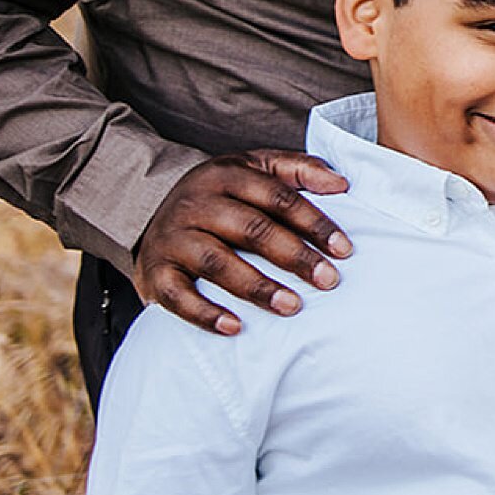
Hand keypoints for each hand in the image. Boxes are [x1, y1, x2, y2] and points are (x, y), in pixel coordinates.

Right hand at [133, 150, 351, 335]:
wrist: (149, 212)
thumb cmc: (221, 196)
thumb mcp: (255, 168)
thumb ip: (298, 169)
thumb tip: (341, 184)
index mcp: (227, 174)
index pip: (277, 197)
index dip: (314, 222)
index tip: (344, 249)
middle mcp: (197, 203)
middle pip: (251, 228)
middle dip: (294, 256)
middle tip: (328, 281)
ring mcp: (173, 237)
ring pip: (217, 262)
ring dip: (257, 286)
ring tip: (292, 306)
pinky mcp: (154, 271)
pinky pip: (178, 295)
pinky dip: (205, 313)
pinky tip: (235, 327)